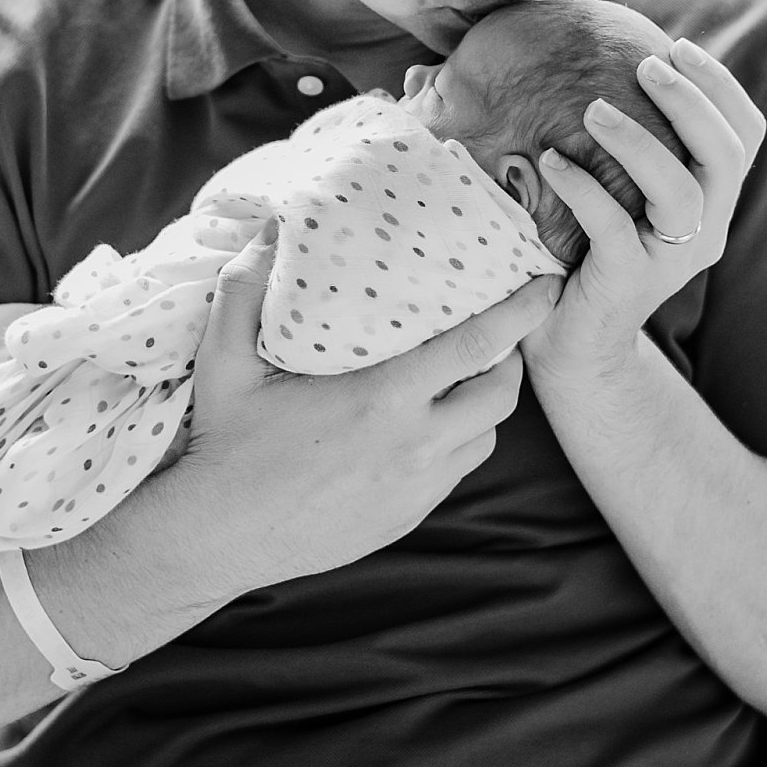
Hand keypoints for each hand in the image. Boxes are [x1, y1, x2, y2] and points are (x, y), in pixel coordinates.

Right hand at [177, 221, 561, 590]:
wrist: (219, 537)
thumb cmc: (224, 441)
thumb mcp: (225, 357)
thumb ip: (245, 287)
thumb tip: (269, 229)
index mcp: (383, 399)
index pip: (478, 344)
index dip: (521, 311)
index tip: (547, 284)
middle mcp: (414, 446)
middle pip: (501, 394)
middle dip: (511, 358)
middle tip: (494, 332)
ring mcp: (416, 488)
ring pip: (484, 437)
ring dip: (484, 404)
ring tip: (460, 377)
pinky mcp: (408, 517)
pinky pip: (455, 473)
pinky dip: (456, 444)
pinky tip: (426, 426)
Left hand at [524, 36, 765, 382]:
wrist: (574, 346)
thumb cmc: (589, 254)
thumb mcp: (624, 194)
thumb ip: (630, 145)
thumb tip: (596, 64)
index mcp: (713, 203)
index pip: (745, 135)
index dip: (721, 86)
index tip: (679, 47)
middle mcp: (706, 231)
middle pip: (725, 155)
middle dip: (690, 100)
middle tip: (646, 64)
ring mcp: (671, 261)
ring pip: (681, 192)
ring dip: (639, 141)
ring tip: (594, 109)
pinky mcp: (629, 283)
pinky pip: (613, 228)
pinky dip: (582, 188)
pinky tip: (550, 161)